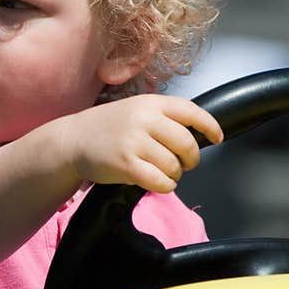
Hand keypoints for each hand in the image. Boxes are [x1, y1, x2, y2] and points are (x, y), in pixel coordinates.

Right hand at [59, 94, 223, 193]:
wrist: (72, 140)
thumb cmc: (106, 128)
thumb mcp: (134, 109)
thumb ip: (162, 117)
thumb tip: (198, 134)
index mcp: (149, 103)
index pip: (191, 112)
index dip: (209, 126)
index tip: (217, 137)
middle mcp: (143, 119)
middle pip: (187, 144)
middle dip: (190, 159)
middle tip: (184, 164)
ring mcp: (134, 142)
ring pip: (174, 166)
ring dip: (174, 174)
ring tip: (161, 172)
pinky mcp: (126, 164)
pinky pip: (160, 181)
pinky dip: (164, 185)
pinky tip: (155, 182)